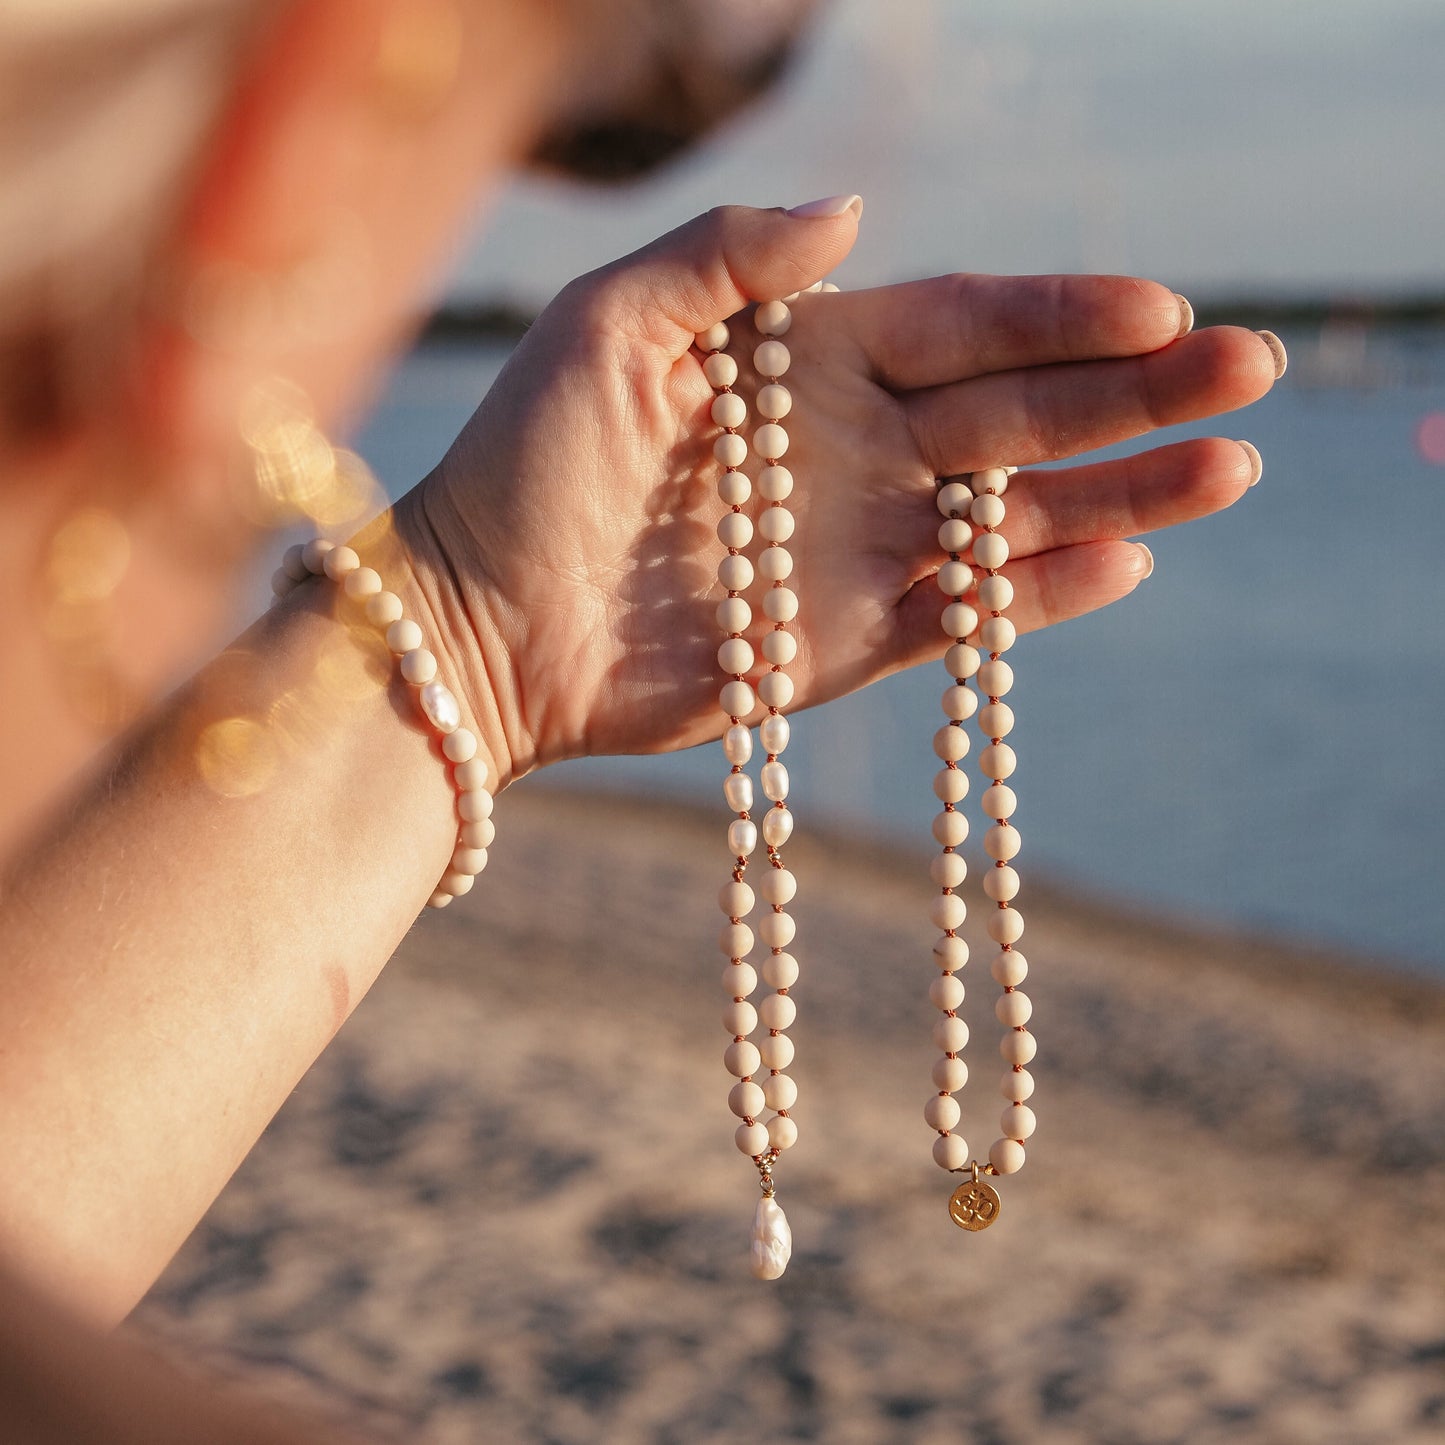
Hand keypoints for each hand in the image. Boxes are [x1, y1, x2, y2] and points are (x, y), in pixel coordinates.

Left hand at [400, 204, 1277, 783]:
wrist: (479, 624)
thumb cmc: (524, 463)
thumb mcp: (609, 322)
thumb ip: (727, 256)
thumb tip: (852, 209)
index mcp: (808, 360)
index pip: (965, 322)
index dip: (1063, 314)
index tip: (1161, 309)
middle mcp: (850, 450)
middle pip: (1022, 413)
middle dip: (1138, 394)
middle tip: (1254, 373)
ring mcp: (854, 550)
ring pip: (1015, 516)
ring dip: (1124, 493)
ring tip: (1229, 469)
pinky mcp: (843, 644)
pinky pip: (960, 616)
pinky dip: (1037, 593)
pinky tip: (1119, 559)